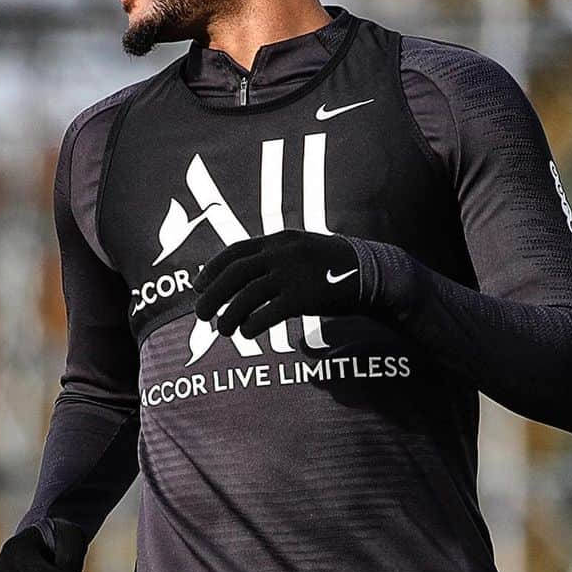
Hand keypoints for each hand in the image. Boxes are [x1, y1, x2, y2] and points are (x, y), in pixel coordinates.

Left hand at [193, 229, 361, 337]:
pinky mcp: (305, 295)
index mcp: (279, 239)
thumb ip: (274, 258)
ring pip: (247, 295)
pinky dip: (253, 324)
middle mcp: (283, 253)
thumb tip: (241, 276)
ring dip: (229, 315)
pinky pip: (269, 312)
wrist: (374, 274)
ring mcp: (294, 273)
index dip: (212, 269)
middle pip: (235, 274)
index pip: (235, 251)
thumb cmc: (332, 268)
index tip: (197, 286)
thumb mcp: (301, 251)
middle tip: (200, 314)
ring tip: (223, 329)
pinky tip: (247, 332)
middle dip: (213, 295)